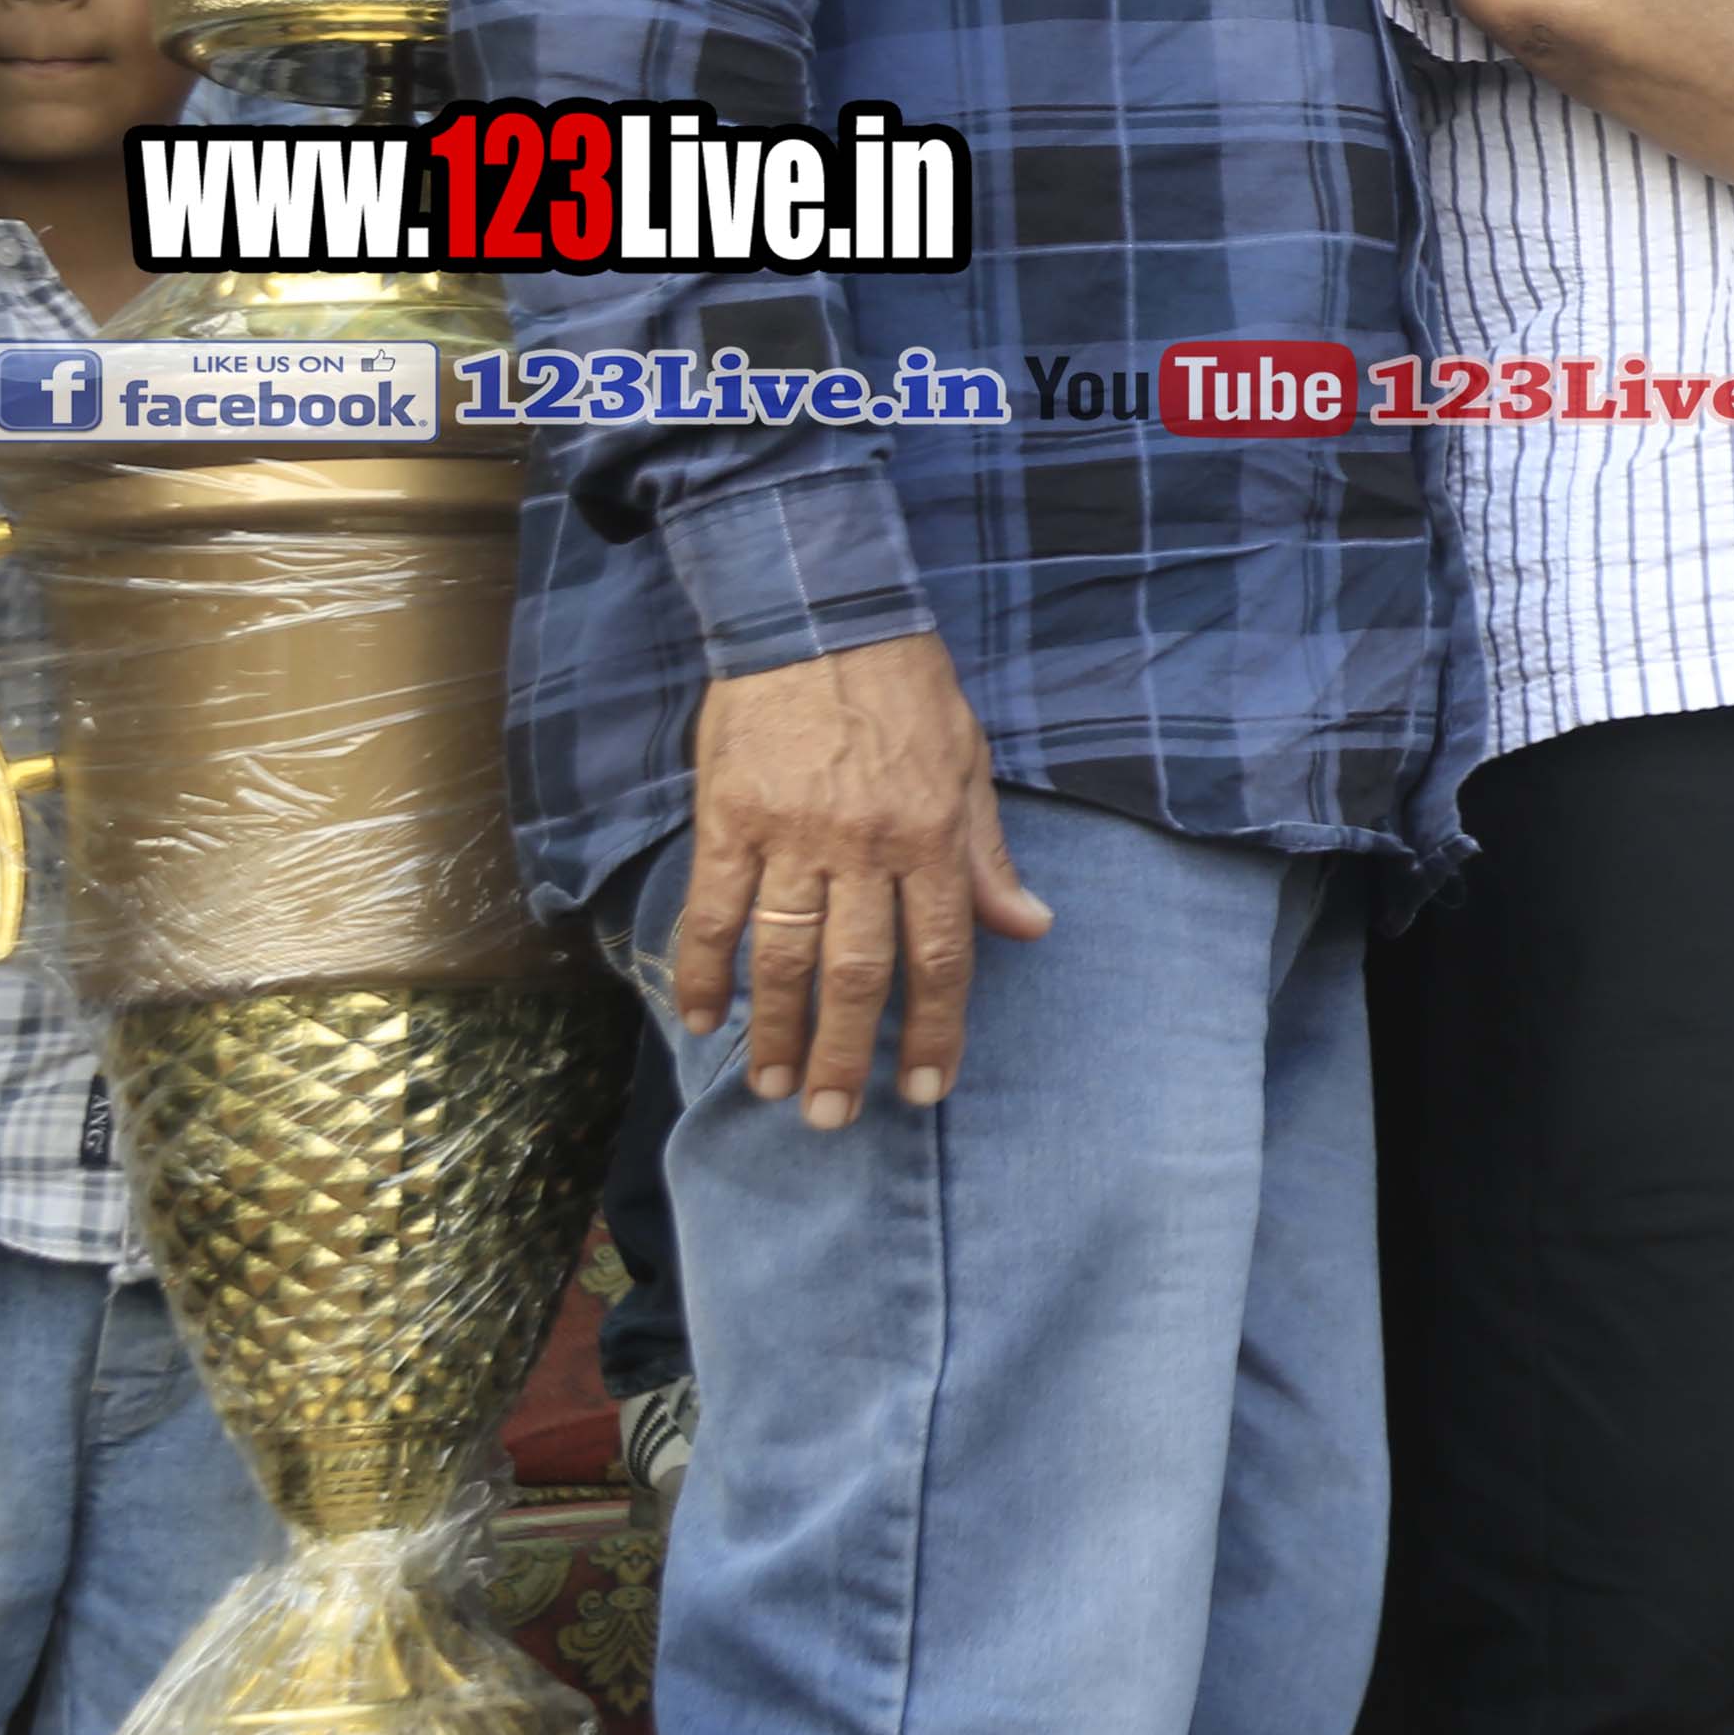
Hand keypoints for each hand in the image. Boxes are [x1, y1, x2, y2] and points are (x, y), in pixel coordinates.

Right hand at [676, 633, 1051, 1126]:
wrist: (819, 617)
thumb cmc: (907, 692)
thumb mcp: (971, 764)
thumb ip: (988, 854)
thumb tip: (1030, 928)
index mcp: (933, 836)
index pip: (941, 956)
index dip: (936, 1031)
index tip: (927, 1088)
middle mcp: (865, 846)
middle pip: (857, 973)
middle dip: (849, 1054)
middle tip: (835, 1117)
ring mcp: (792, 836)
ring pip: (784, 956)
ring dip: (778, 1031)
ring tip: (775, 1086)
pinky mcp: (729, 821)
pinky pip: (712, 911)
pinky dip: (704, 970)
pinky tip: (703, 1020)